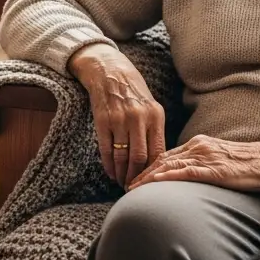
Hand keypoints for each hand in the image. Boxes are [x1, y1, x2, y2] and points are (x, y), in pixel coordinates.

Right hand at [69, 42, 165, 187]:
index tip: (151, 184)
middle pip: (140, 157)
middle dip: (137, 177)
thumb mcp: (151, 107)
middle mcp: (138, 118)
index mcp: (155, 116)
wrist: (109, 71)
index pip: (157, 152)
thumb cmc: (133, 91)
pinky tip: (110, 172)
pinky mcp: (102, 120)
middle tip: (135, 188)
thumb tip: (158, 160)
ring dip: (122, 173)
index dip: (154, 172)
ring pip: (122, 155)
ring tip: (122, 183)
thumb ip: (155, 130)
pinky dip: (108, 164)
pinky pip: (105, 148)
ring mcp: (119, 119)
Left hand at [128, 134, 259, 191]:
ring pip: (168, 165)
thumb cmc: (247, 164)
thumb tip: (184, 175)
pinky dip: (168, 176)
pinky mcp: (213, 169)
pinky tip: (155, 182)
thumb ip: (201, 164)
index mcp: (197, 144)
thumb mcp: (218, 159)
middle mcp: (196, 147)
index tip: (133, 176)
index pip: (165, 155)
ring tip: (132, 188)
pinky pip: (186, 172)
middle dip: (141, 172)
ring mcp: (204, 157)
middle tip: (125, 184)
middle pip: (161, 159)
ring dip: (148, 177)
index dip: (147, 166)